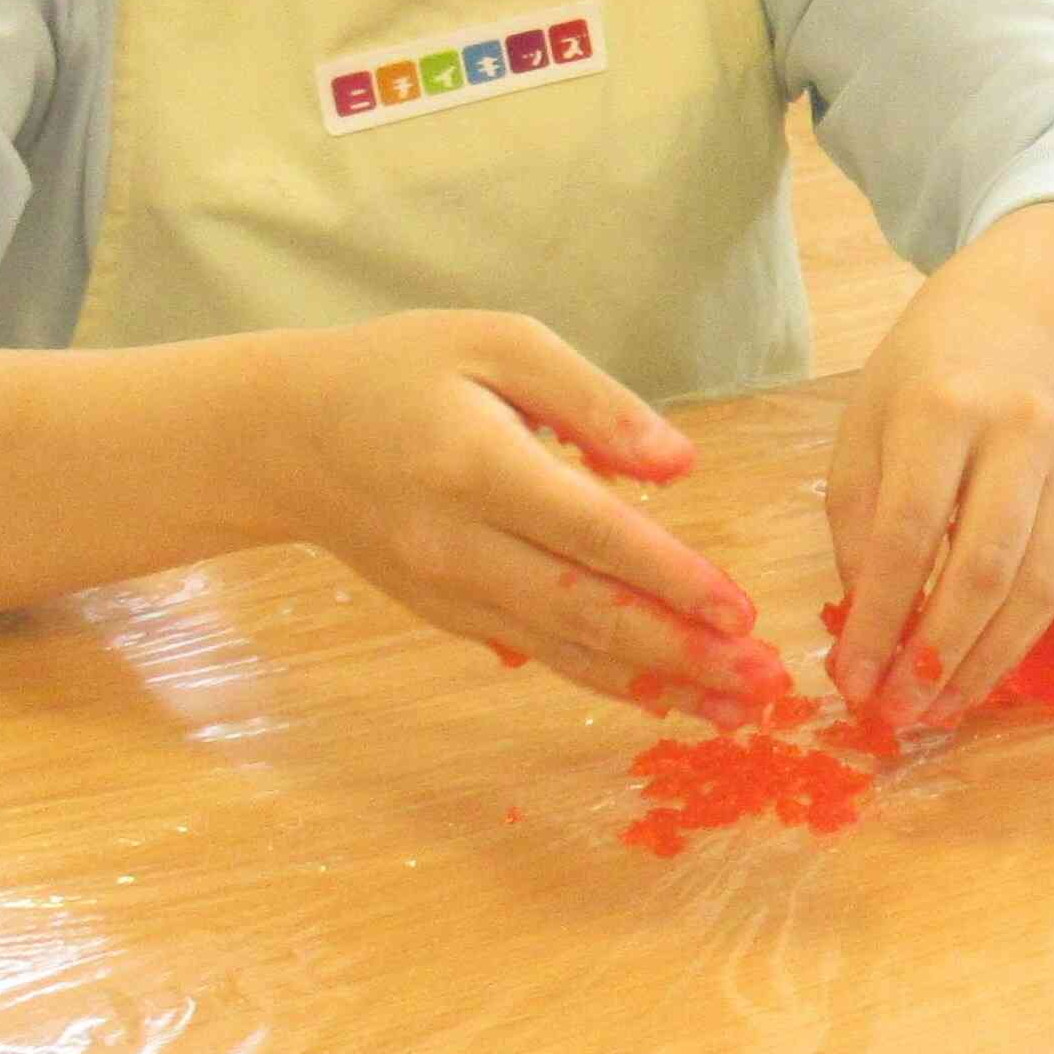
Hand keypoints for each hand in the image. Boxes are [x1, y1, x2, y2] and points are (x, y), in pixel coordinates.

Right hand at [264, 312, 777, 721]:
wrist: (288, 436)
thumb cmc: (406, 370)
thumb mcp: (501, 344)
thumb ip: (595, 402)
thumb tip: (682, 467)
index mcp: (477, 466)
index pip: (591, 533)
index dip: (670, 576)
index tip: (741, 612)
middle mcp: (459, 544)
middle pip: (586, 611)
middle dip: (683, 654)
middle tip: (765, 684)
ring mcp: (449, 590)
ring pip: (567, 649)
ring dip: (659, 684)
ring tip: (737, 710)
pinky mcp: (448, 615)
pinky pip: (539, 653)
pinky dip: (606, 679)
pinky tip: (666, 697)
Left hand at [826, 275, 1053, 731]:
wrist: (1022, 318)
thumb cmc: (923, 377)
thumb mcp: (865, 426)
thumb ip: (857, 522)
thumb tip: (867, 629)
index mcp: (940, 408)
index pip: (907, 532)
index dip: (879, 617)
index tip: (851, 680)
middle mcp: (1016, 433)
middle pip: (983, 566)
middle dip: (938, 654)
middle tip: (898, 713)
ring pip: (1036, 586)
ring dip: (985, 662)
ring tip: (939, 711)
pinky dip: (1018, 638)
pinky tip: (979, 672)